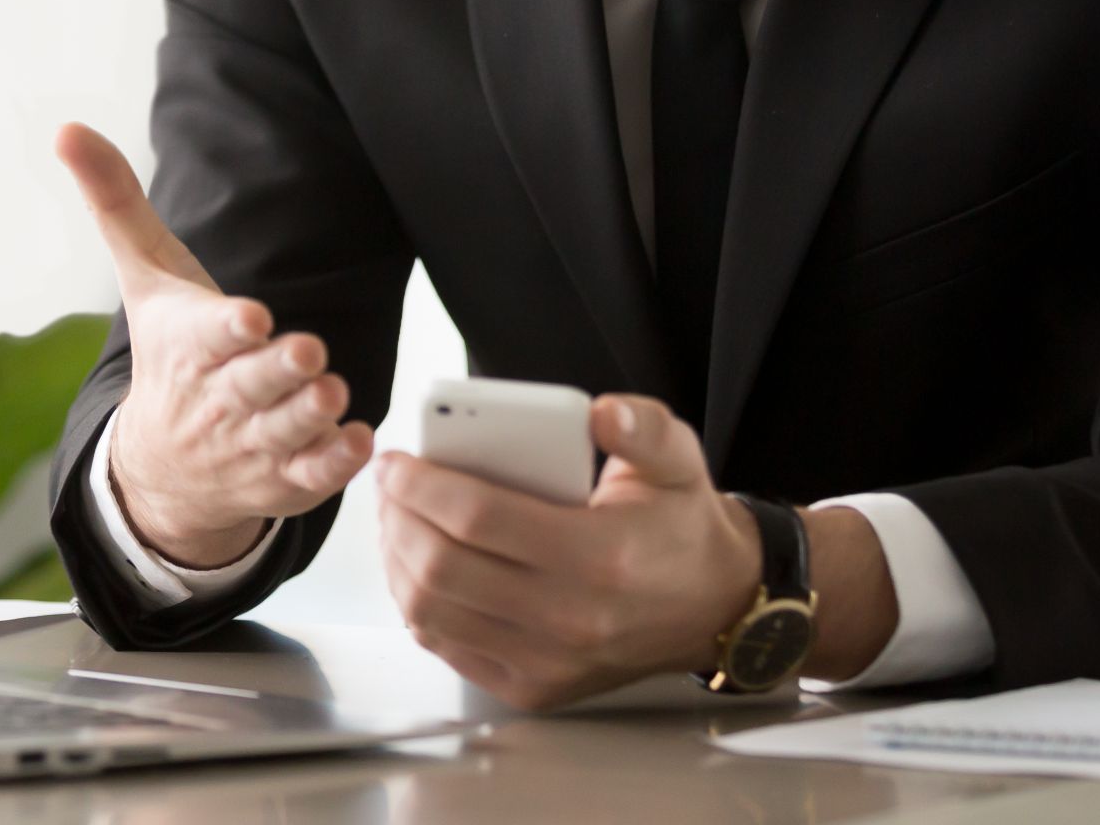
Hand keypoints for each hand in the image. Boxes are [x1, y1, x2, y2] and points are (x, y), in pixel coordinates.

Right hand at [57, 123, 373, 565]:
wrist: (158, 469)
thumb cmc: (166, 352)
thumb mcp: (144, 279)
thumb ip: (117, 202)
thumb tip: (68, 128)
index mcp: (189, 347)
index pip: (207, 336)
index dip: (227, 328)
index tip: (251, 318)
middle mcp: (219, 399)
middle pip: (251, 385)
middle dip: (279, 370)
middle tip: (310, 352)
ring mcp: (251, 443)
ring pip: (284, 432)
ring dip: (310, 416)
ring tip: (333, 393)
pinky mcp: (282, 480)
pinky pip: (311, 477)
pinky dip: (335, 464)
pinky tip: (359, 440)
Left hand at [377, 392, 758, 709]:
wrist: (712, 605)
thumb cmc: (679, 525)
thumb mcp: (676, 458)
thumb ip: (639, 426)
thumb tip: (599, 413)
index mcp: (602, 556)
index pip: (479, 519)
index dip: (422, 486)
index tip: (396, 461)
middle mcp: (572, 620)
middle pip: (444, 568)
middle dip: (396, 518)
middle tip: (387, 485)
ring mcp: (549, 663)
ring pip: (434, 614)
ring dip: (397, 561)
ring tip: (394, 520)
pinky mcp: (534, 688)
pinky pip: (448, 647)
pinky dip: (417, 605)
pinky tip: (415, 565)